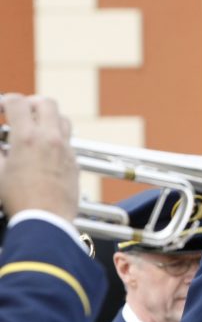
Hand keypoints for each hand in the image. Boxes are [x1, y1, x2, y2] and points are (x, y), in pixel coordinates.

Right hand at [0, 94, 78, 220]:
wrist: (47, 220)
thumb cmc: (19, 199)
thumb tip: (1, 143)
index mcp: (27, 137)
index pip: (18, 102)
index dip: (5, 101)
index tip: (1, 109)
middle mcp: (50, 139)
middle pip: (47, 103)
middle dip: (31, 103)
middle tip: (21, 113)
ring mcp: (66, 150)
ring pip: (63, 120)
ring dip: (49, 118)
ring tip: (35, 129)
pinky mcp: (74, 163)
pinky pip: (68, 141)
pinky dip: (56, 138)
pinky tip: (45, 150)